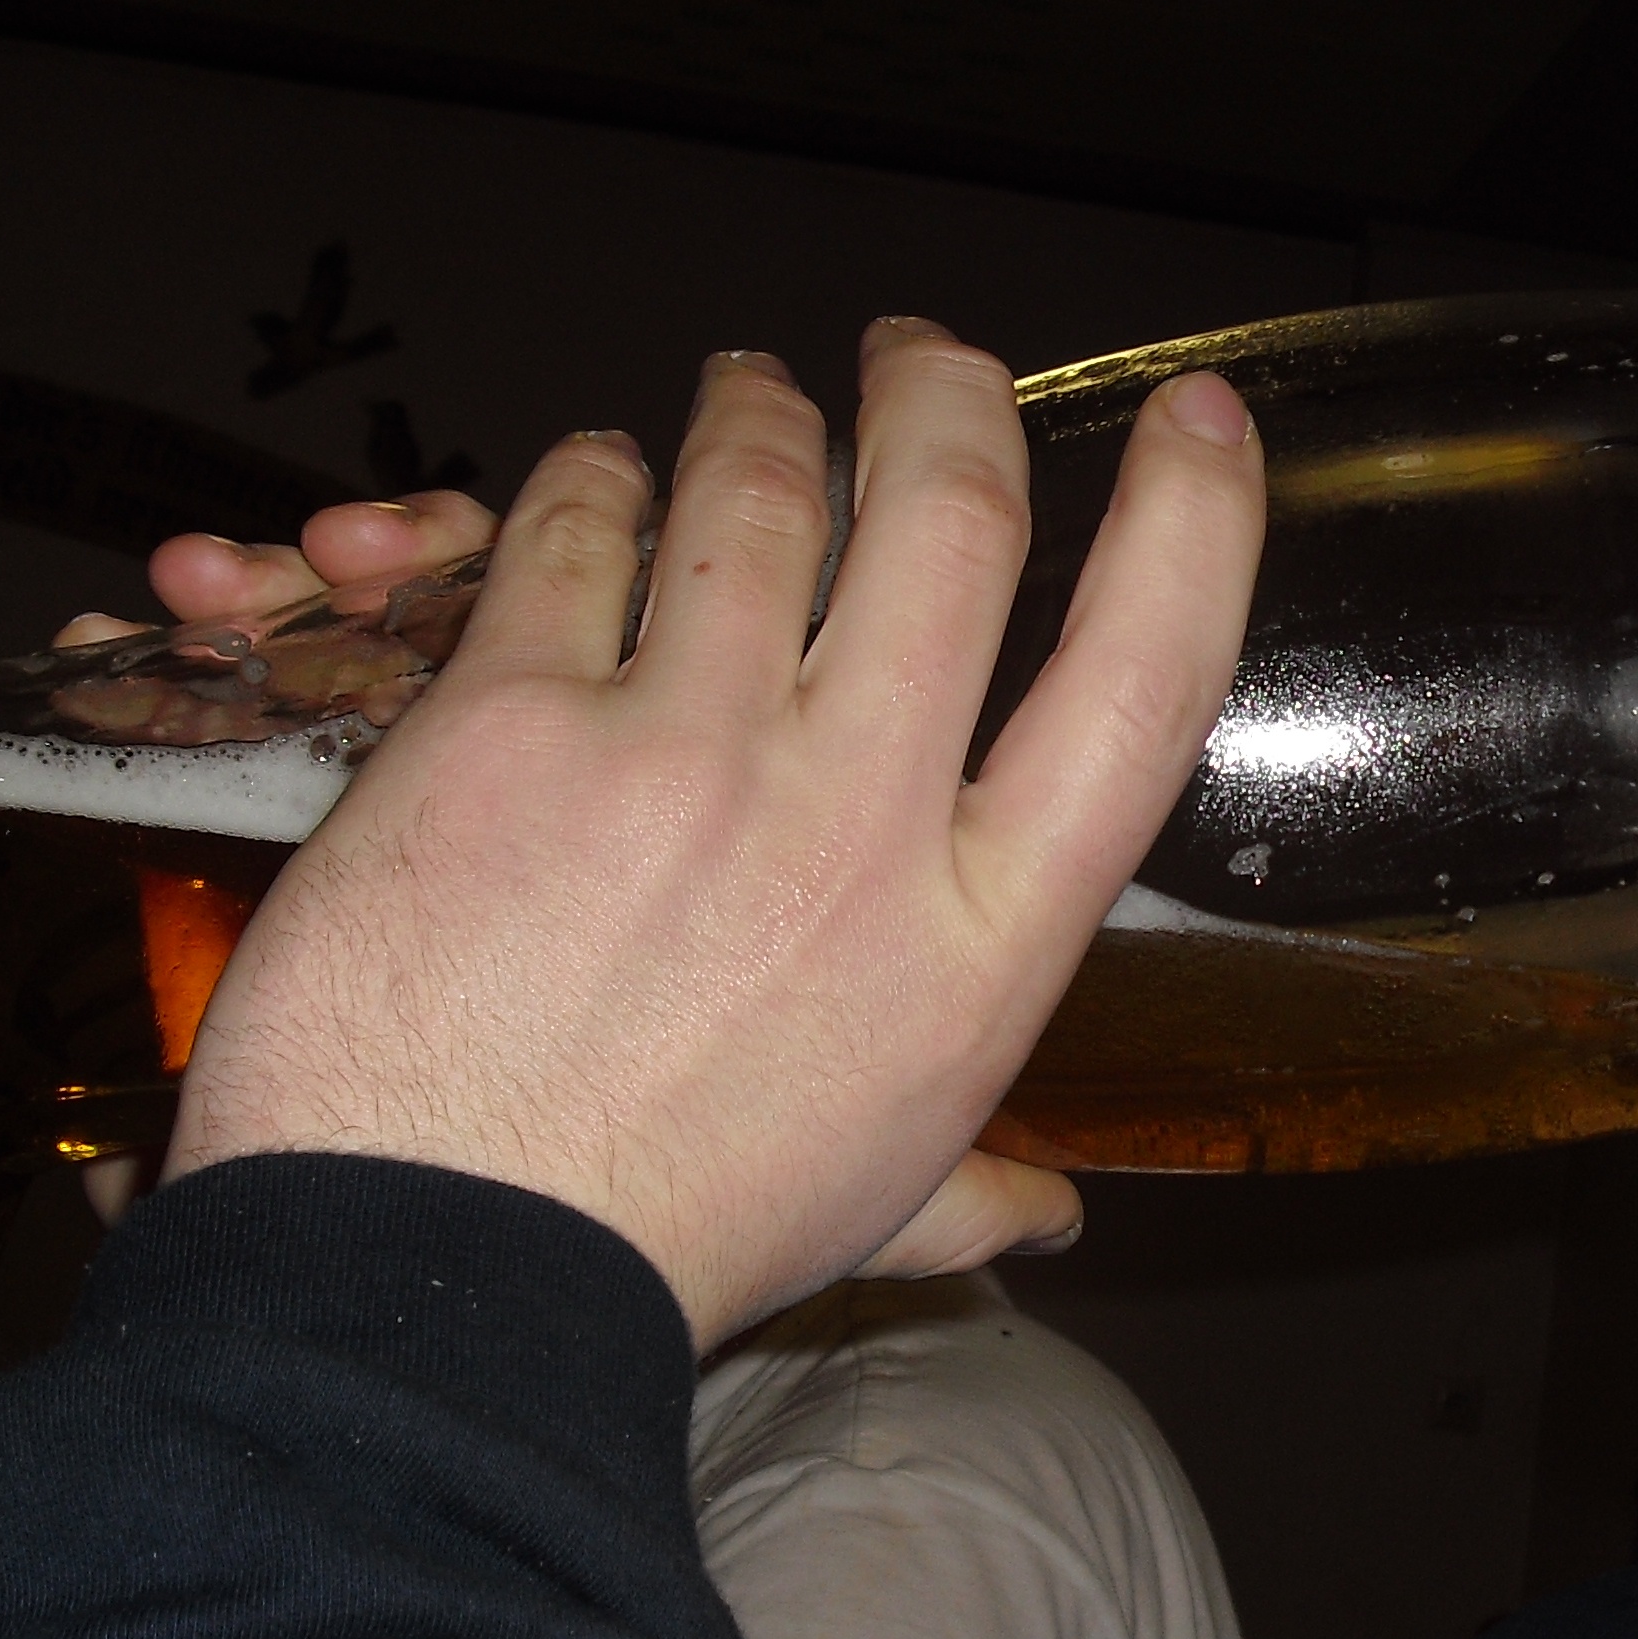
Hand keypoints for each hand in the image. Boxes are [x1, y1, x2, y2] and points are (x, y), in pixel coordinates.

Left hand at [147, 321, 1262, 1351]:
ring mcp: (689, 758)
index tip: (1201, 416)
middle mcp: (862, 818)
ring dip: (762, 412)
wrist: (436, 1282)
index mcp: (980, 936)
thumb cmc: (663, 1249)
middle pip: (953, 521)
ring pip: (760, 493)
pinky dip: (595, 482)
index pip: (1148, 678)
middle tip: (918, 357)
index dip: (1195, 520)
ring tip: (748, 392)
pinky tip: (593, 478)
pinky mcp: (517, 724)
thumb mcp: (873, 1210)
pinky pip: (578, 537)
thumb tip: (1054, 1212)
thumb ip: (976, 1184)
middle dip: (946, 395)